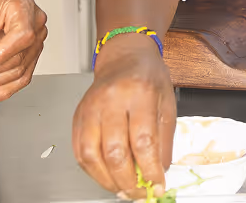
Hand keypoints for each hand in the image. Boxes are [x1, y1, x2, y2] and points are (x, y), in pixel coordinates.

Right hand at [73, 37, 175, 198]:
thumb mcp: (167, 103)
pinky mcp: (78, 115)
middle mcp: (112, 99)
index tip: (157, 185)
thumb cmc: (147, 77)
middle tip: (139, 193)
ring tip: (122, 189)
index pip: (143, 141)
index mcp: (139, 93)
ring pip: (92, 155)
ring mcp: (91, 107)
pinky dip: (91, 170)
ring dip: (107, 180)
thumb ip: (164, 139)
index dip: (150, 170)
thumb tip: (159, 172)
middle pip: (115, 152)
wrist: (124, 56)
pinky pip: (79, 150)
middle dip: (128, 181)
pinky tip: (105, 176)